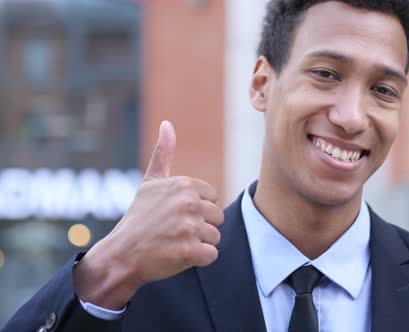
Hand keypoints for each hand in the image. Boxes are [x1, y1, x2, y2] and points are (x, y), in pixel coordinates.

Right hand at [74, 121, 223, 309]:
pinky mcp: (190, 251)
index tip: (176, 216)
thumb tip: (167, 124)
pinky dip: (198, 259)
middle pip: (217, 218)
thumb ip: (163, 155)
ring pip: (215, 237)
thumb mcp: (149, 183)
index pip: (213, 198)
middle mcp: (188, 203)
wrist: (121, 255)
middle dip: (201, 227)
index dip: (198, 210)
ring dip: (199, 244)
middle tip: (175, 232)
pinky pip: (211, 255)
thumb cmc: (139, 218)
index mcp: (184, 185)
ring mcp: (189, 228)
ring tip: (175, 243)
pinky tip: (178, 255)